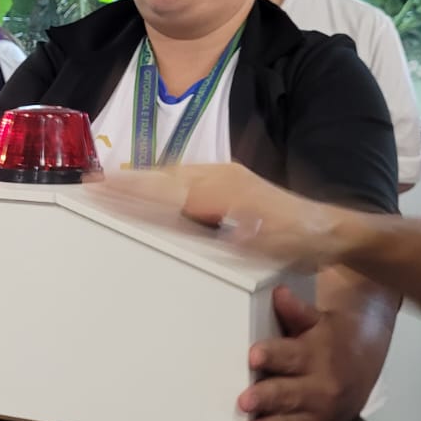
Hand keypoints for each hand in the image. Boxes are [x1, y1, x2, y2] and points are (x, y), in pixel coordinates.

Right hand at [93, 163, 350, 269]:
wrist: (332, 231)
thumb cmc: (295, 242)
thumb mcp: (252, 244)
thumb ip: (210, 232)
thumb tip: (173, 222)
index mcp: (217, 191)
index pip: (161, 192)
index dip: (127, 192)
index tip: (96, 190)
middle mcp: (217, 177)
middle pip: (160, 179)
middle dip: (124, 182)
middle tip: (88, 185)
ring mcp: (224, 176)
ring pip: (170, 176)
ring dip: (139, 179)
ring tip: (108, 184)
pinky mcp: (229, 182)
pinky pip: (183, 178)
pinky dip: (159, 181)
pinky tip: (152, 189)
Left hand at [242, 287, 368, 420]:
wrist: (365, 360)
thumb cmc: (330, 336)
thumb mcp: (317, 319)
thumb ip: (295, 311)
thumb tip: (279, 293)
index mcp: (316, 355)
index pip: (291, 354)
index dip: (272, 354)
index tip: (253, 355)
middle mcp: (319, 387)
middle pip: (289, 393)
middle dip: (267, 398)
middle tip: (244, 402)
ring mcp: (318, 413)